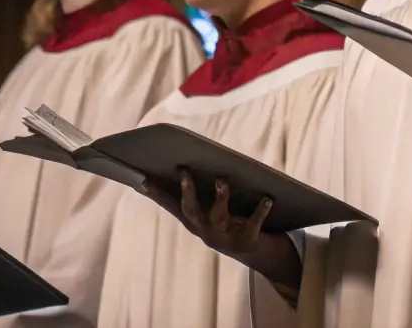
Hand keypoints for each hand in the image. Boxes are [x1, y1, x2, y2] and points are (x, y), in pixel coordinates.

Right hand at [144, 171, 301, 299]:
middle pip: (191, 210)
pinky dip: (261, 211)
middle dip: (187, 192)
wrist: (252, 250)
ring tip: (222, 180)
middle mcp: (205, 230)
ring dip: (220, 198)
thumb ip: (197, 189)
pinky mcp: (246, 240)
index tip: (143, 178)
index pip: (171, 205)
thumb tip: (183, 162)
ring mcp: (224, 237)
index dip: (156, 193)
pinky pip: (253, 224)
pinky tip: (269, 198)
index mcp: (194, 220)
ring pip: (218, 217)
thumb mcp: (209, 207)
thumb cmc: (227, 219)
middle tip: (185, 172)